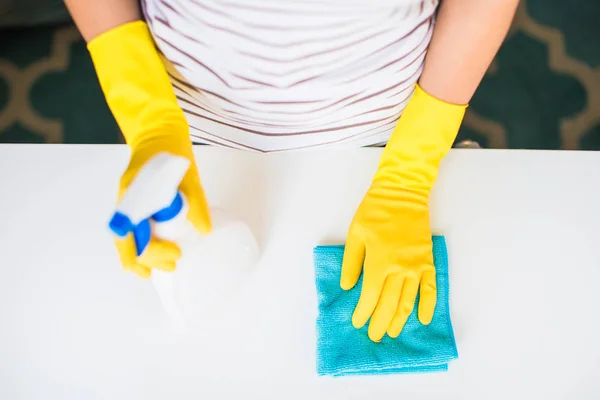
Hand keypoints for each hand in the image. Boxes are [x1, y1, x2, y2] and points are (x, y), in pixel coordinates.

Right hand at [115, 135, 210, 278]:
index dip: (151, 250)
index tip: (175, 253)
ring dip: (141, 256)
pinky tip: (153, 253)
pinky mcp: (135, 202)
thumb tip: (205, 230)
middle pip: (128, 240)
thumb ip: (196, 202)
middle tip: (174, 266)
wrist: (158, 131)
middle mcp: (126, 200)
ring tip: (158, 270)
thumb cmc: (172, 151)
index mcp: (133, 194)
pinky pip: (133, 228)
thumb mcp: (188, 176)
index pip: (131, 233)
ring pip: (127, 237)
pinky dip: (141, 244)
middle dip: (147, 259)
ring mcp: (128, 202)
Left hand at [341, 182, 435, 341]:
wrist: (402, 195)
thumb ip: (351, 263)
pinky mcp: (427, 261)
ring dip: (400, 319)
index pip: (369, 296)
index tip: (358, 322)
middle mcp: (398, 269)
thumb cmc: (375, 212)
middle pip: (389, 303)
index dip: (363, 312)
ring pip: (409, 300)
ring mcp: (416, 266)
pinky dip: (428, 305)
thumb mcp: (355, 234)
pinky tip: (423, 319)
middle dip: (380, 322)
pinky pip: (431, 288)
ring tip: (392, 332)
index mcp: (378, 262)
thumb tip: (347, 286)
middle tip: (374, 336)